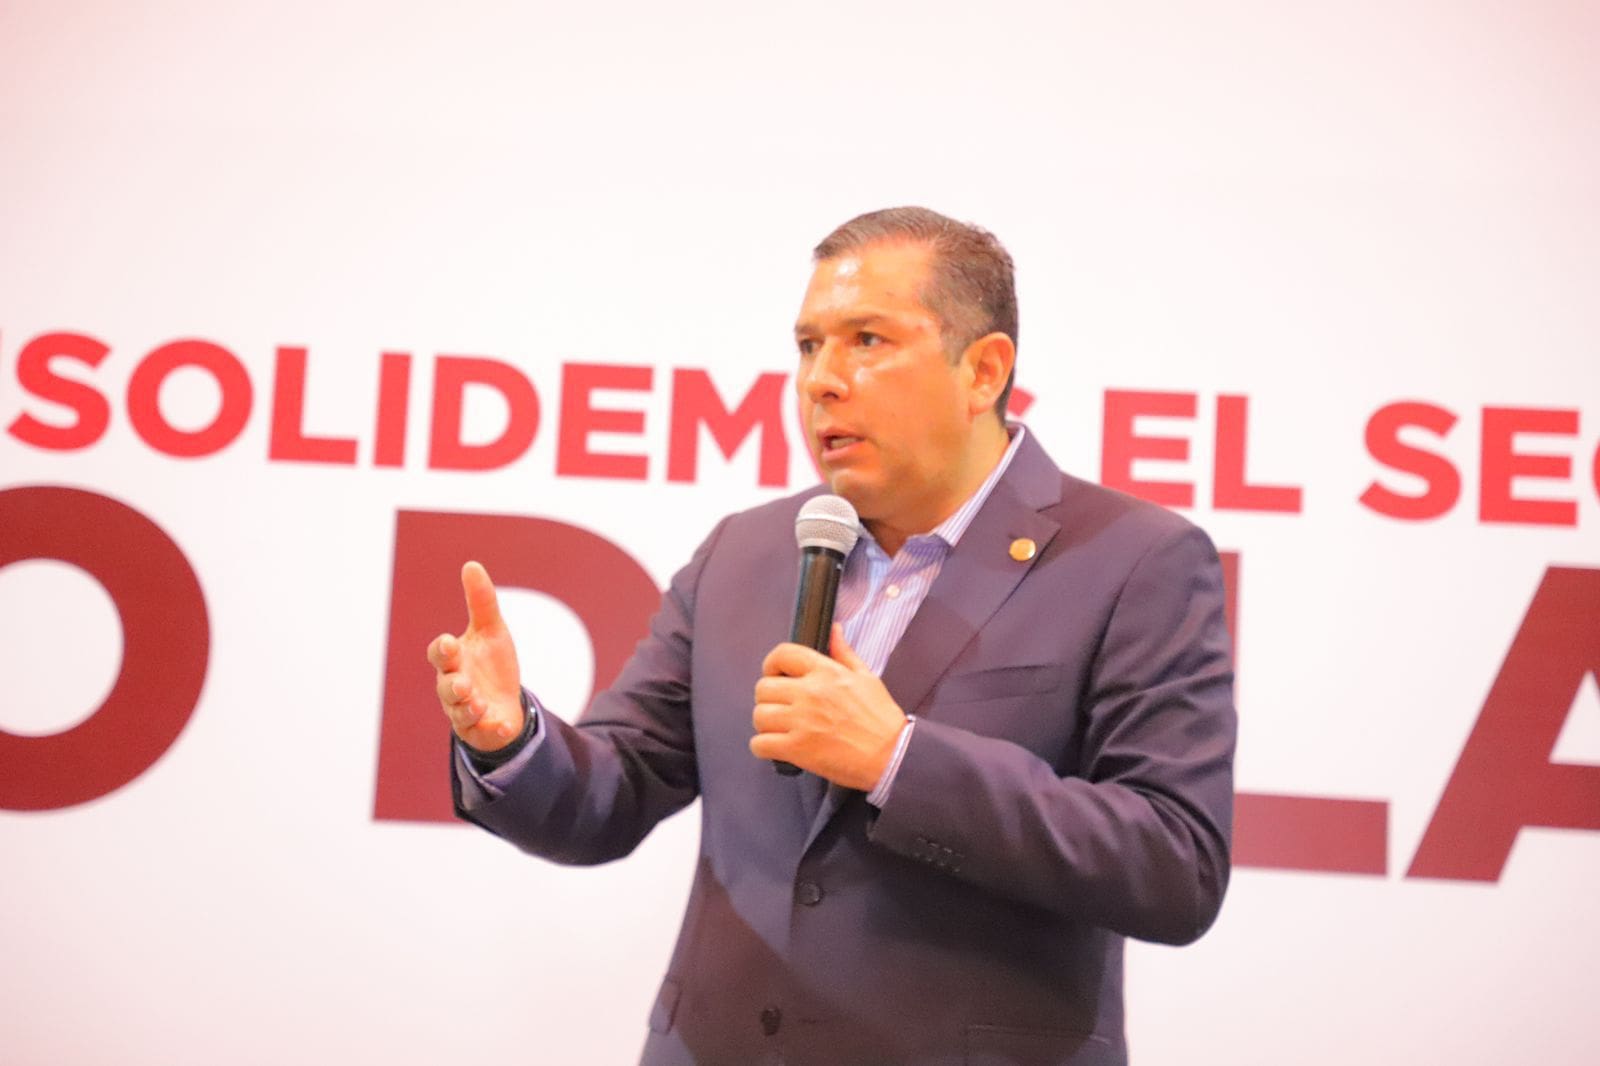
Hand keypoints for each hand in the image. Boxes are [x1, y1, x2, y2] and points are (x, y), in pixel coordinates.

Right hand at [427, 561, 524, 751]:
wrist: (505, 700)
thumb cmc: (491, 663)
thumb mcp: (491, 630)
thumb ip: (481, 601)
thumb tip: (471, 565)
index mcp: (453, 661)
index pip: (439, 654)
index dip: (442, 650)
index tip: (450, 642)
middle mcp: (453, 687)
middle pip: (446, 687)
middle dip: (453, 685)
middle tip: (464, 683)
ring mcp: (466, 711)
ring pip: (460, 713)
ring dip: (469, 707)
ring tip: (479, 701)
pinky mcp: (482, 730)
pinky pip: (484, 732)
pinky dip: (493, 729)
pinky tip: (503, 725)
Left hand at [749, 624, 907, 789]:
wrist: (891, 755)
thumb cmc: (881, 719)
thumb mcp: (866, 677)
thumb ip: (844, 653)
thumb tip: (834, 631)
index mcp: (826, 672)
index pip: (782, 654)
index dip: (771, 664)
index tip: (774, 674)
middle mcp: (810, 693)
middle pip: (763, 687)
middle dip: (768, 698)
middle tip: (780, 707)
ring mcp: (801, 721)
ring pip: (758, 716)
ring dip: (765, 724)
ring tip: (780, 729)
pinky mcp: (797, 749)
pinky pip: (759, 744)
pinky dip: (763, 747)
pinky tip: (777, 747)